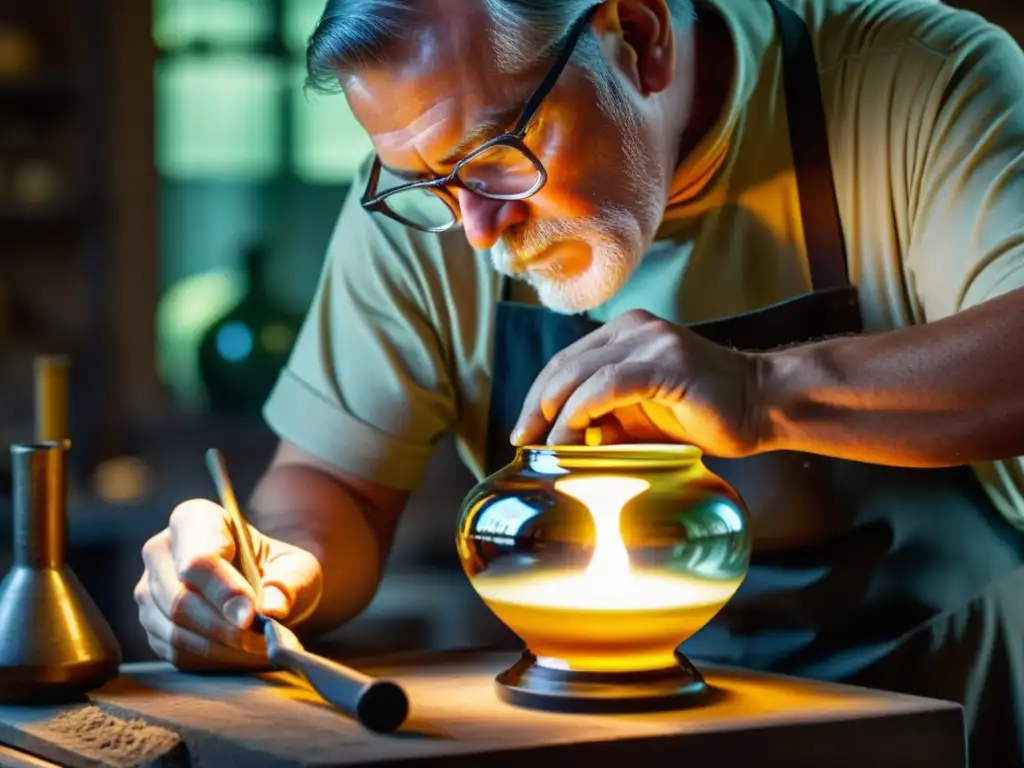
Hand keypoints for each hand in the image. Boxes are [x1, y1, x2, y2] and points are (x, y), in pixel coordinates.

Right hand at [134, 499, 322, 670]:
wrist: (263, 589)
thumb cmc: (279, 570)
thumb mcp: (298, 568)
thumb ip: (289, 583)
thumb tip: (271, 607)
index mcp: (195, 519)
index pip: (198, 559)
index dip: (223, 590)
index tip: (251, 615)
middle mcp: (161, 550)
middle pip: (180, 599)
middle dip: (225, 627)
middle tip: (263, 639)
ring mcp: (149, 590)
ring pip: (175, 630)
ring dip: (222, 647)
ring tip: (258, 647)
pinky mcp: (151, 625)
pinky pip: (176, 652)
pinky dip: (212, 659)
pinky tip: (239, 653)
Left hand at [511, 309, 763, 455]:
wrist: (762, 407)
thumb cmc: (702, 416)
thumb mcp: (639, 417)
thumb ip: (602, 420)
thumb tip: (557, 440)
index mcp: (625, 332)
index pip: (565, 360)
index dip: (538, 395)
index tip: (523, 430)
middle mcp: (634, 328)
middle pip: (565, 364)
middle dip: (536, 405)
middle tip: (522, 441)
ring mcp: (651, 340)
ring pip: (581, 373)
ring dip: (553, 412)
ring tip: (543, 445)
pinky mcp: (665, 362)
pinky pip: (607, 386)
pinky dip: (580, 412)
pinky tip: (569, 437)